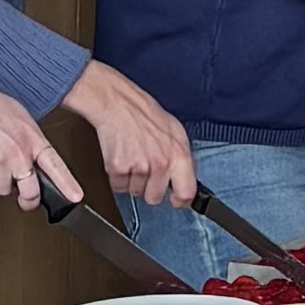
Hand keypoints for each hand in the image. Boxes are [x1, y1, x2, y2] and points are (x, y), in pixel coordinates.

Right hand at [0, 64, 81, 209]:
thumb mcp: (22, 118)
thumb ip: (32, 139)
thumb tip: (36, 155)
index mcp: (33, 139)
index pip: (55, 166)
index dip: (67, 185)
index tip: (75, 197)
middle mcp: (20, 153)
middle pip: (30, 192)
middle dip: (28, 199)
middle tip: (25, 199)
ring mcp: (1, 162)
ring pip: (3, 188)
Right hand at [64, 59, 195, 205]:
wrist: (118, 103)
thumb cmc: (145, 114)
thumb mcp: (174, 132)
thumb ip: (180, 157)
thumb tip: (183, 178)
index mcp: (179, 154)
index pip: (187, 192)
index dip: (180, 201)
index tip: (175, 201)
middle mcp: (160, 163)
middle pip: (155, 198)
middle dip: (149, 189)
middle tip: (146, 172)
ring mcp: (139, 167)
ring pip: (135, 192)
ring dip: (132, 181)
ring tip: (133, 158)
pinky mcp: (118, 168)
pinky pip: (118, 186)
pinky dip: (117, 177)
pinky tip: (122, 158)